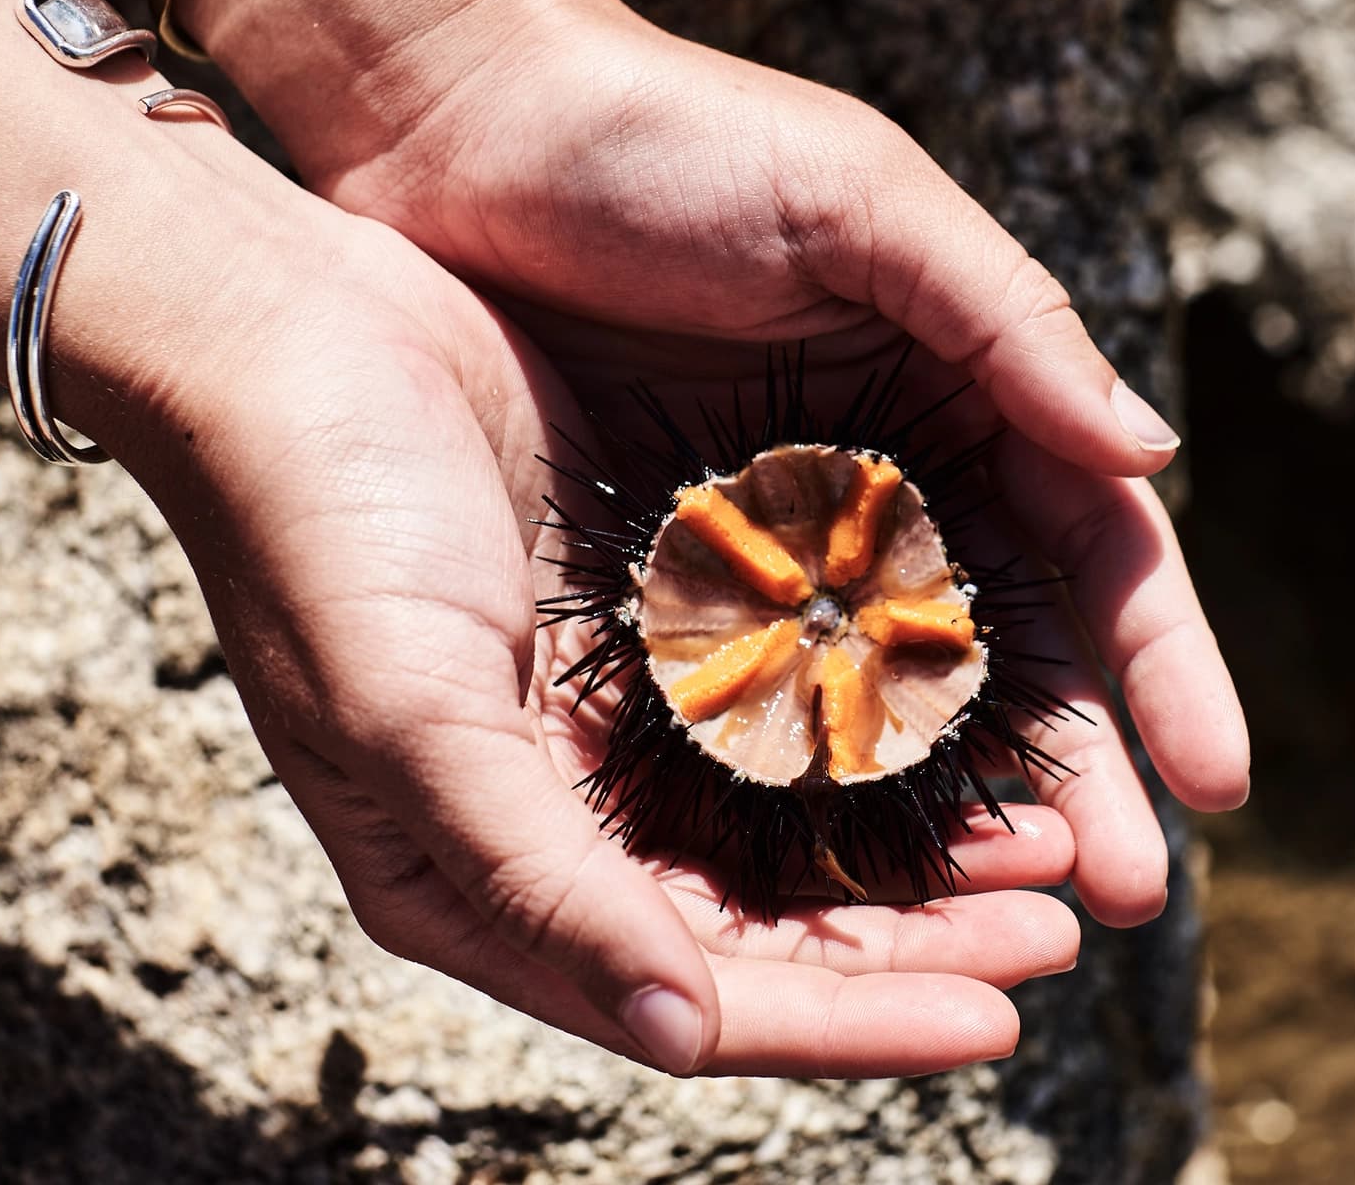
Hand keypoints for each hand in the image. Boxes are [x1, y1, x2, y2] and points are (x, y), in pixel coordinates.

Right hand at [113, 176, 1087, 1076]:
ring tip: (1056, 835)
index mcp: (483, 877)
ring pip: (794, 812)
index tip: (1003, 1014)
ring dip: (920, 831)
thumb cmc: (316, 523)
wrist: (283, 321)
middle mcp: (557, 812)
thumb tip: (686, 1032)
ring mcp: (606, 711)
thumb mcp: (414, 717)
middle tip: (1070, 921)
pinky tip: (967, 703)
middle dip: (923, 934)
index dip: (854, 1014)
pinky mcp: (645, 612)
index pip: (702, 990)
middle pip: (771, 918)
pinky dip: (876, 712)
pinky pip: (785, 688)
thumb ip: (542, 884)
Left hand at [255, 0, 1254, 928]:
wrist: (459, 122)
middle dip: (1082, 780)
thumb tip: (1153, 454)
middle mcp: (891, 483)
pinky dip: (807, 788)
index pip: (1098, 550)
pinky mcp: (668, 577)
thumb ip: (1004, 322)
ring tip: (1006, 924)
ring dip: (957, 815)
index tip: (1218, 783)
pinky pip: (754, 701)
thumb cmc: (669, 137)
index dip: (1163, 666)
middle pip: (1014, 658)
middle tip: (1124, 901)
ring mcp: (780, 543)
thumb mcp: (857, 201)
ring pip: (895, 708)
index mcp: (967, 390)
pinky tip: (840, 877)